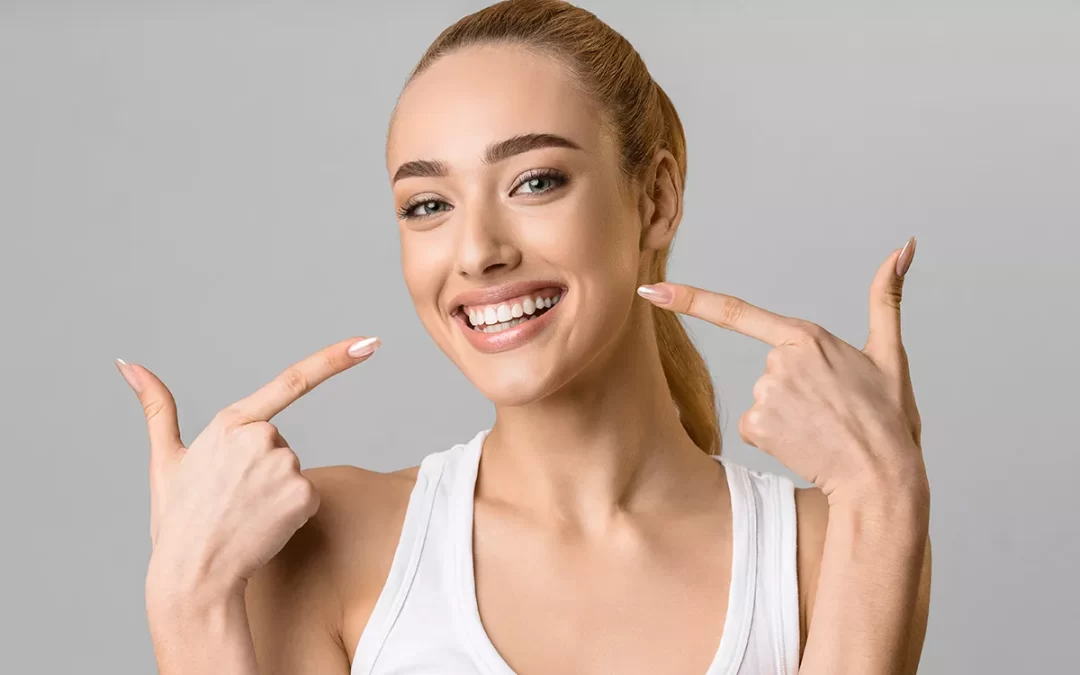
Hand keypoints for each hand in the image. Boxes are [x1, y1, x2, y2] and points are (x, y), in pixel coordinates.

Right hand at [115, 336, 380, 597]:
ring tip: (242, 515)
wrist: (194, 576)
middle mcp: (262, 437)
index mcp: (230, 422)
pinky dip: (290, 513)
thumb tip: (128, 363)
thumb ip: (156, 407)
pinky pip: (307, 497)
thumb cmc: (178, 521)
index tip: (369, 342)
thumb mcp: (165, 460)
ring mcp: (285, 465)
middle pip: (279, 444)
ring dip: (274, 492)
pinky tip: (262, 527)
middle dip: (262, 468)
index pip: (292, 381)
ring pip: (292, 472)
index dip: (335, 359)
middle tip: (232, 499)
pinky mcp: (304, 494)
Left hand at [638, 238, 923, 504]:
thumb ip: (887, 299)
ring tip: (823, 428)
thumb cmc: (888, 420)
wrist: (882, 478)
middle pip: (770, 369)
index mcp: (807, 337)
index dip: (688, 298)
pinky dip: (776, 437)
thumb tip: (903, 248)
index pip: (737, 311)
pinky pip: (755, 426)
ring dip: (789, 415)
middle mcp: (779, 361)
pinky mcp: (755, 425)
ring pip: (763, 399)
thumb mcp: (891, 355)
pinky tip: (805, 443)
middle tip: (832, 410)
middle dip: (795, 389)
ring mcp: (765, 393)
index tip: (650, 290)